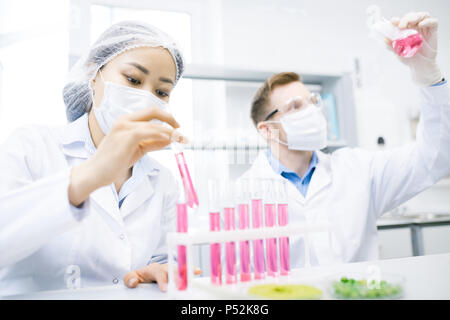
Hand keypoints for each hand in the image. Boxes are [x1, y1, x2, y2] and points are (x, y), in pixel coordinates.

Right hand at [68, 107, 187, 205]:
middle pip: (152, 111)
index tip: (177, 127)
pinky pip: (148, 131)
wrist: (95, 173)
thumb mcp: (137, 150)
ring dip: (169, 131)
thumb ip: (152, 143)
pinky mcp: (125, 137)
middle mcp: (124, 121)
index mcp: (126, 121)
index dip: (166, 117)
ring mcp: (124, 127)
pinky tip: (168, 140)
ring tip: (180, 138)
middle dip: (170, 118)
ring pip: (153, 124)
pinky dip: (160, 135)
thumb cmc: (114, 163)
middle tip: (181, 129)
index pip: (150, 113)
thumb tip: (170, 139)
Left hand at [123, 263, 201, 291]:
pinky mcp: (176, 274)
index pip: (158, 273)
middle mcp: (164, 268)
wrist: (145, 274)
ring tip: (193, 275)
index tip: (164, 288)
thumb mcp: (131, 277)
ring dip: (185, 273)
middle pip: (171, 271)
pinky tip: (197, 271)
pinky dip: (191, 271)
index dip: (162, 280)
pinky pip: (184, 271)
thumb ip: (130, 279)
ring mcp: (171, 270)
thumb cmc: (139, 276)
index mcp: (153, 268)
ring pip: (179, 270)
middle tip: (180, 285)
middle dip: (176, 277)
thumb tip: (133, 282)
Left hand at [386, 12, 442, 85]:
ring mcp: (424, 28)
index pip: (400, 21)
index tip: (393, 22)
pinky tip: (421, 24)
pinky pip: (433, 22)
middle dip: (405, 19)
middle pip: (411, 16)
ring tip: (410, 23)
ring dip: (415, 17)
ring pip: (421, 16)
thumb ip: (391, 45)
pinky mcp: (432, 30)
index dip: (397, 20)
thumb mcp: (398, 52)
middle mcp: (414, 27)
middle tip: (401, 26)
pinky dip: (427, 21)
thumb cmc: (409, 58)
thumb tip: (384, 39)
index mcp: (404, 31)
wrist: (419, 66)